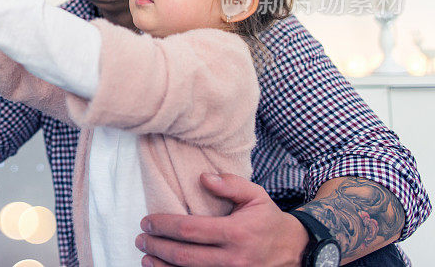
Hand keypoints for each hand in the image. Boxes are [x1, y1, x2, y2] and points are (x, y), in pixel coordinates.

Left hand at [135, 173, 307, 266]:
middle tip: (140, 238)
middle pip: (184, 255)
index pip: (190, 230)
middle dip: (157, 246)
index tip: (147, 221)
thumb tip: (203, 177)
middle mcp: (232, 259)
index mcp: (236, 233)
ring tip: (145, 256)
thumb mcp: (255, 196)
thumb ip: (230, 184)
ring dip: (161, 266)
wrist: (294, 250)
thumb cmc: (268, 220)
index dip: (164, 226)